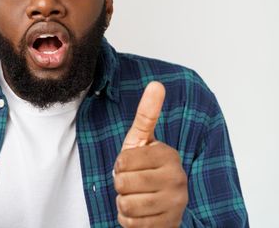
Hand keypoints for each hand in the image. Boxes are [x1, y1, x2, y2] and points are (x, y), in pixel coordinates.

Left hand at [114, 82, 187, 227]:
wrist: (161, 205)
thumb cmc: (145, 169)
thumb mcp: (142, 140)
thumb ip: (147, 114)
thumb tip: (156, 84)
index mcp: (169, 155)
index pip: (124, 161)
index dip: (120, 164)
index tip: (132, 165)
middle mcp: (177, 179)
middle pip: (123, 183)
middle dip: (120, 184)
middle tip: (132, 182)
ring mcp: (175, 204)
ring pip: (126, 204)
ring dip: (124, 203)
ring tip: (136, 196)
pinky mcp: (168, 225)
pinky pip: (131, 224)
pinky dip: (128, 220)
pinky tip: (140, 213)